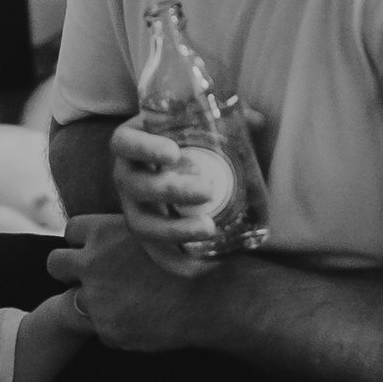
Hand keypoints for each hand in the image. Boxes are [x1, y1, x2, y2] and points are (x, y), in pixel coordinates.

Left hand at [48, 212, 218, 354]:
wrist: (213, 297)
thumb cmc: (196, 256)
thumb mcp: (160, 225)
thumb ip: (133, 227)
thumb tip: (128, 225)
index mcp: (103, 231)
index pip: (71, 231)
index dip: (84, 240)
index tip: (97, 247)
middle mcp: (92, 263)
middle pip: (55, 264)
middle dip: (68, 269)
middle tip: (93, 275)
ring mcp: (96, 299)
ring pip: (73, 301)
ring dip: (92, 301)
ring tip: (123, 301)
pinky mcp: (106, 329)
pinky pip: (102, 328)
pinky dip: (117, 326)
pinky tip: (144, 320)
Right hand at [111, 111, 254, 271]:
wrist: (163, 170)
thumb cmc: (181, 140)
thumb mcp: (193, 122)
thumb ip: (223, 116)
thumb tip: (258, 121)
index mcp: (131, 145)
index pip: (124, 143)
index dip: (144, 148)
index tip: (173, 153)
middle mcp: (126, 178)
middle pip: (136, 187)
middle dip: (171, 191)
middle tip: (207, 190)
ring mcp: (132, 210)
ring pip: (143, 226)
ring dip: (175, 230)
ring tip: (209, 228)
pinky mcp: (148, 237)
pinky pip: (157, 257)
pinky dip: (179, 264)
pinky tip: (208, 264)